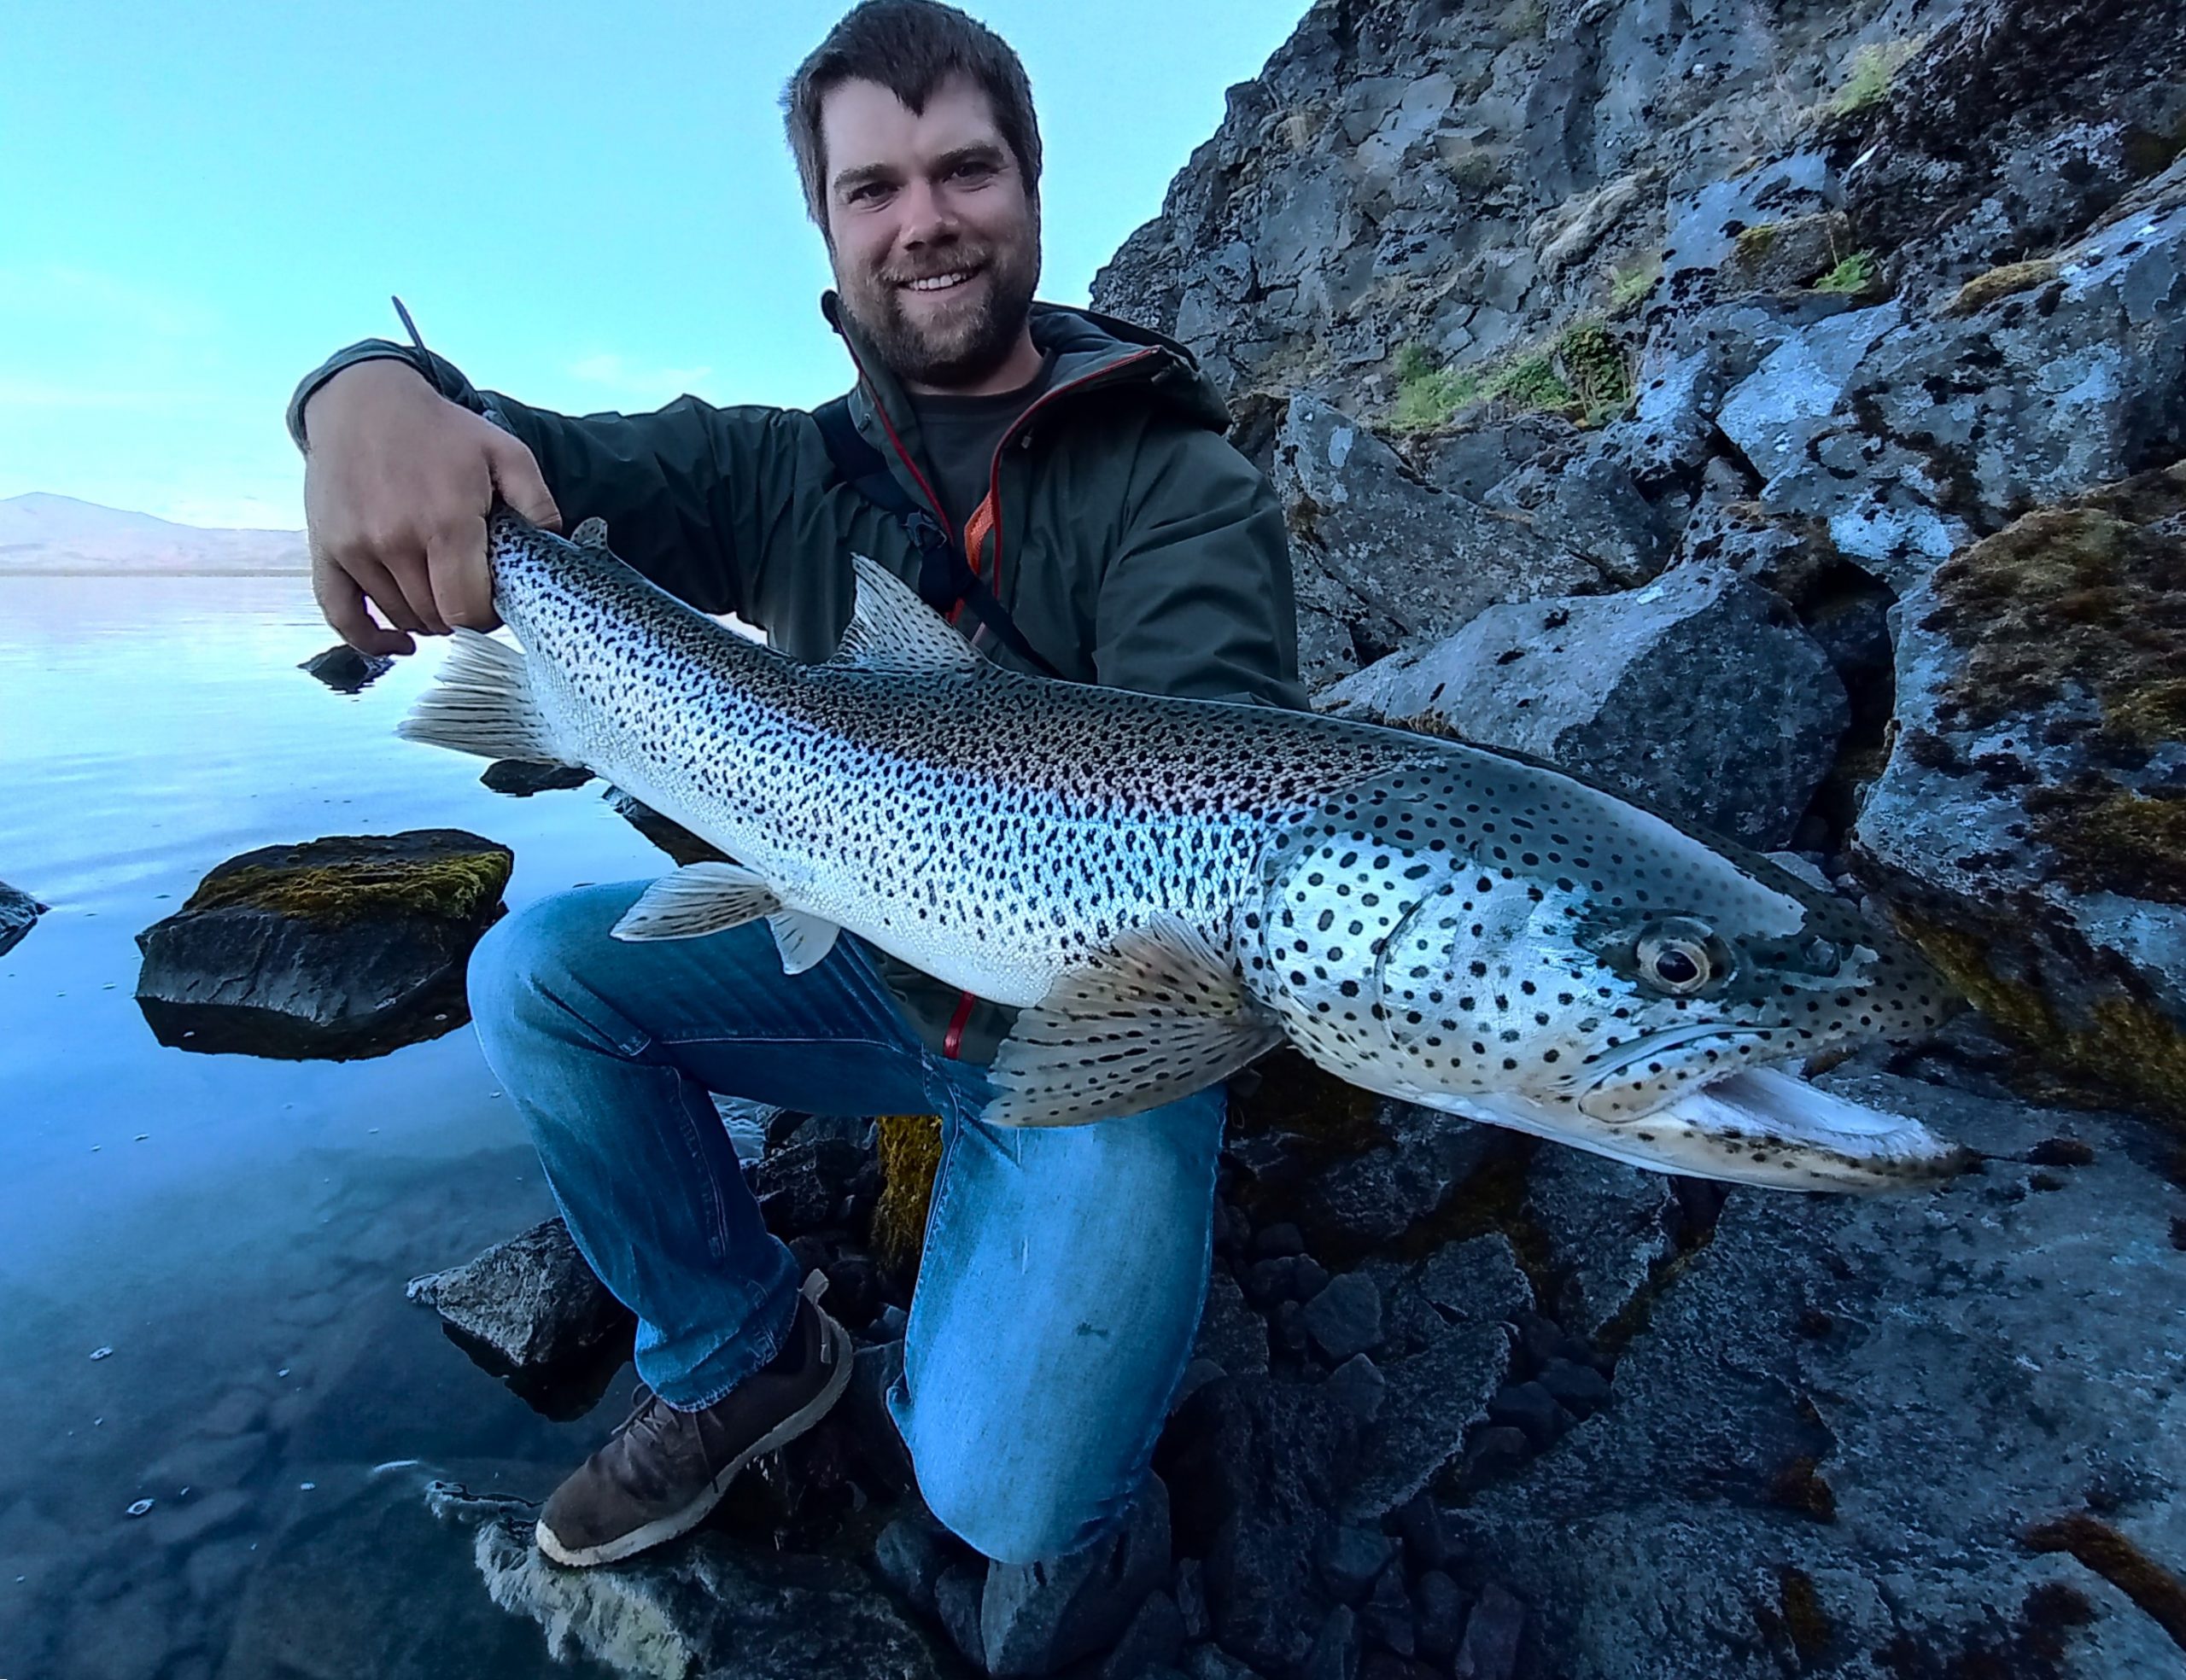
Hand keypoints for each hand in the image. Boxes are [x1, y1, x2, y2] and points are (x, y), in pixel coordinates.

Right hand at [301, 360, 561, 653]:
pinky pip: (341, 615)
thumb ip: (537, 500)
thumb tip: (556, 543)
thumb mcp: (504, 451)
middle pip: (436, 618)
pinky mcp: (326, 549)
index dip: (487, 616)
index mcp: (447, 522)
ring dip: (425, 619)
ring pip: (399, 617)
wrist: (364, 401)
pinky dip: (370, 640)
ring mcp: (355, 547)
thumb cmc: (440, 430)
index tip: (494, 601)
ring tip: (440, 592)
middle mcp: (396, 541)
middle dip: (460, 615)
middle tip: (469, 591)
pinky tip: (398, 644)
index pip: (469, 609)